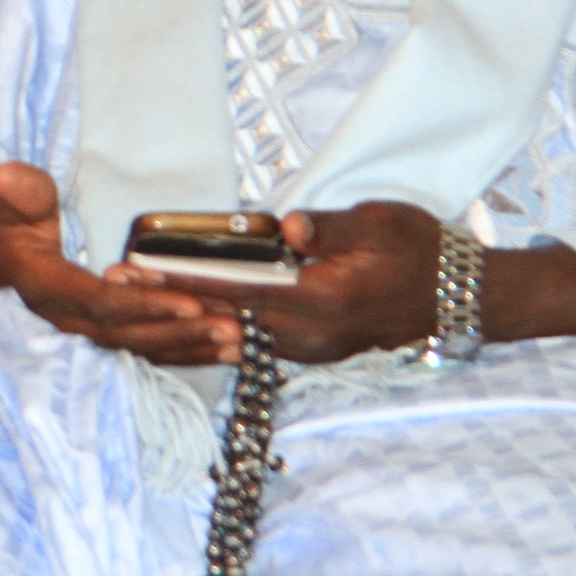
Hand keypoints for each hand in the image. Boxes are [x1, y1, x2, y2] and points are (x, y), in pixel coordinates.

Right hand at [0, 162, 236, 363]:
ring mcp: (81, 330)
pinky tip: (220, 350)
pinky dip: (181, 351)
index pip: (99, 302)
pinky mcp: (97, 332)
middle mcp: (65, 318)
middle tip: (232, 326)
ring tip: (238, 342)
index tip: (190, 302)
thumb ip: (19, 192)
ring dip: (189, 347)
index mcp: (44, 287)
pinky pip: (141, 348)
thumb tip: (10, 174)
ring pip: (139, 347)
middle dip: (181, 332)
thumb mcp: (2, 201)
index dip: (145, 304)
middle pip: (128, 334)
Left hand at [159, 203, 575, 360]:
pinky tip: (175, 333)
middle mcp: (312, 338)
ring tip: (123, 317)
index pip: (234, 292)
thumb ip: (330, 226)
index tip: (130, 272)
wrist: (469, 299)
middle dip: (161, 309)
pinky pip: (250, 350)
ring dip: (177, 330)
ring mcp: (313, 352)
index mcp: (323, 302)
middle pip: (220, 325)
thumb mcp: (381, 221)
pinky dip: (208, 341)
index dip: (178, 282)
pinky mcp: (314, 353)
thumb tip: (285, 225)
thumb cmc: (425, 249)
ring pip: (230, 347)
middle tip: (107, 292)